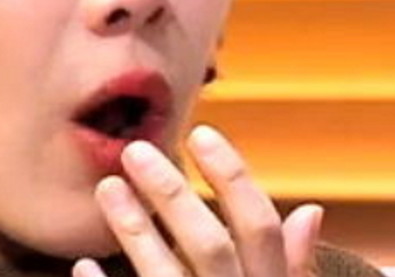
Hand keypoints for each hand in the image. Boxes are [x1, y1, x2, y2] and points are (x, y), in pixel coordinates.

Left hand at [75, 125, 323, 276]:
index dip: (233, 175)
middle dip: (171, 193)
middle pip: (209, 246)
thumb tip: (310, 209)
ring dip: (133, 229)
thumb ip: (291, 269)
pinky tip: (84, 264)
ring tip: (104, 188)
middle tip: (133, 150)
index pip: (260, 227)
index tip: (201, 131)